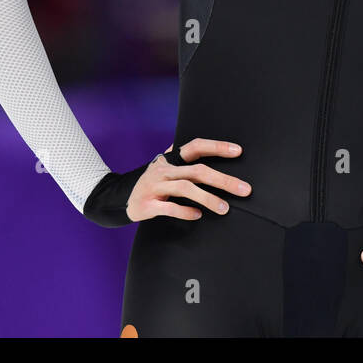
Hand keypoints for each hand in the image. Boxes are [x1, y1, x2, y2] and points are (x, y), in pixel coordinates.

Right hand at [126, 138, 250, 221]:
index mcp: (171, 158)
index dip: (217, 146)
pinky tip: (198, 215)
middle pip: (197, 171)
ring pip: (185, 188)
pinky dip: (184, 211)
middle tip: (245, 190)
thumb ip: (187, 163)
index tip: (238, 151)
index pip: (196, 146)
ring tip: (225, 208)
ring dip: (208, 198)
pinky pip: (169, 207)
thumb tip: (218, 156)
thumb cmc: (153, 183)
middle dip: (223, 180)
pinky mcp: (147, 205)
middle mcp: (163, 169)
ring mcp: (154, 186)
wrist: (118, 198)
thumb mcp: (167, 168)